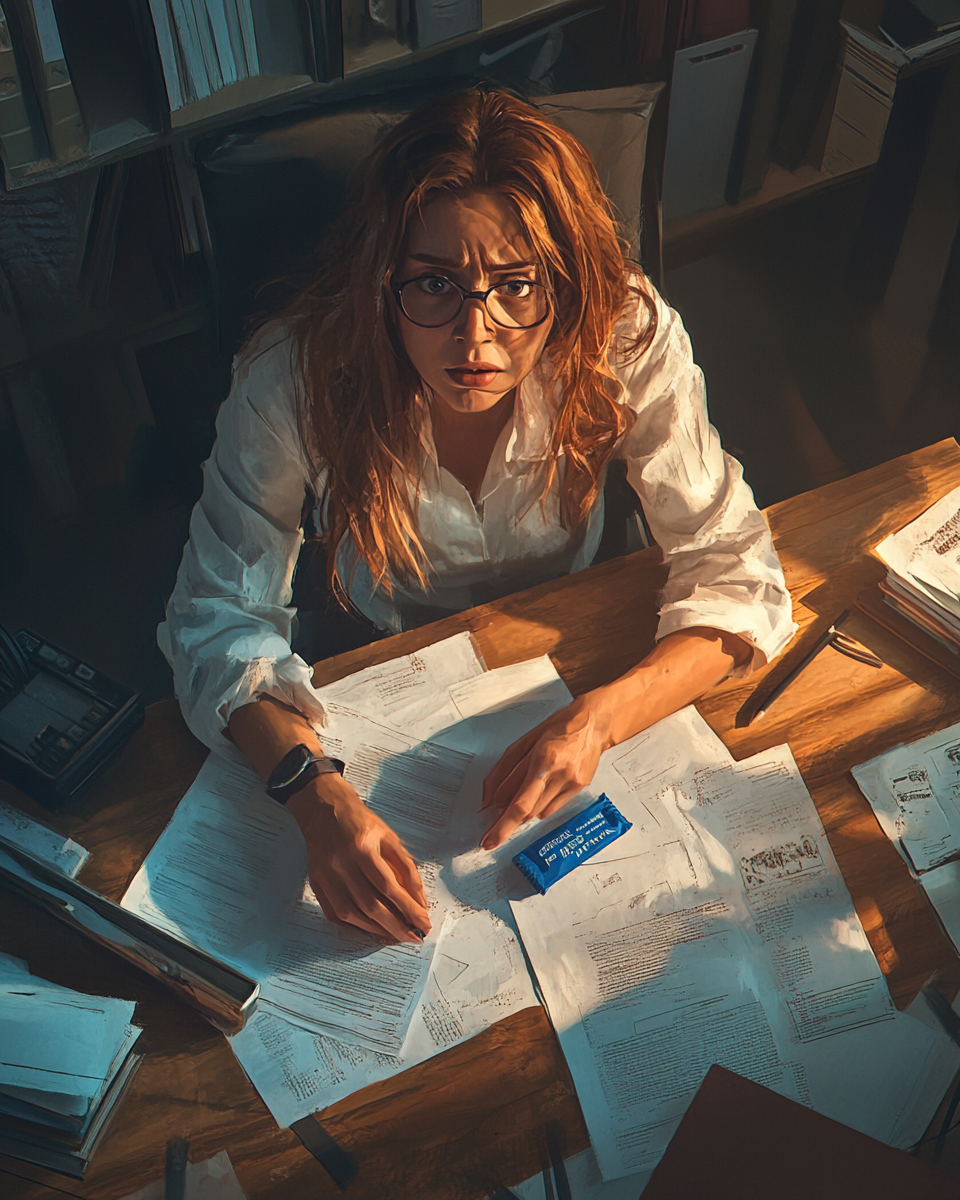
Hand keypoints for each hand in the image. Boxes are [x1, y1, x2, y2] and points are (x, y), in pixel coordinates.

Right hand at [286, 774, 430, 943]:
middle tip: (414, 936)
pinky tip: (372, 928)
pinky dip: (355, 925)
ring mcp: (325, 875)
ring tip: (397, 934)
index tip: (423, 922)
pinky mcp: (316, 884)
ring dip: (377, 930)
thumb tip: (419, 902)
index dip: (408, 908)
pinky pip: (335, 914)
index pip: (388, 887)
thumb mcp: (389, 838)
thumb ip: (406, 869)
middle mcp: (340, 862)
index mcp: (362, 846)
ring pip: (352, 914)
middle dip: (396, 926)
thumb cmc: (360, 823)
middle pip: (370, 905)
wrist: (324, 809)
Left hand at [479, 693, 611, 849]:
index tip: (489, 840)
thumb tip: (490, 799)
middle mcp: (559, 774)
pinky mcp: (580, 788)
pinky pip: (552, 809)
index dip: (502, 825)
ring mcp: (572, 783)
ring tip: (525, 790)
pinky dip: (540, 805)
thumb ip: (504, 771)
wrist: (592, 724)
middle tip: (496, 821)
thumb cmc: (557, 728)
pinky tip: (541, 791)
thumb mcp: (524, 743)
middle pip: (528, 811)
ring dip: (525, 809)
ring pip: (539, 812)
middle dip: (509, 818)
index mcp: (542, 759)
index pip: (518, 803)